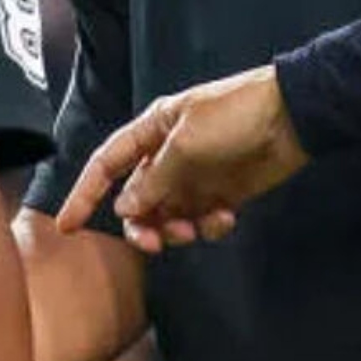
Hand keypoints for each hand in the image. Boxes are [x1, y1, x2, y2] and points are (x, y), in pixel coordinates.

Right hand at [56, 65, 306, 252]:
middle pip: (137, 201)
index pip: (106, 164)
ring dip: (175, 229)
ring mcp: (197, 176)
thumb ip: (153, 181)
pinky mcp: (224, 192)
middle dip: (141, 225)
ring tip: (194, 228)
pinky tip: (225, 217)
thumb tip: (125, 209)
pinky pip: (202, 220)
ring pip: (168, 216)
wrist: (293, 117)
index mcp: (153, 131)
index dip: (84, 194)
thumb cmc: (235, 117)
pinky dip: (209, 225)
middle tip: (154, 243)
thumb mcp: (186, 145)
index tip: (67, 227)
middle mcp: (169, 156)